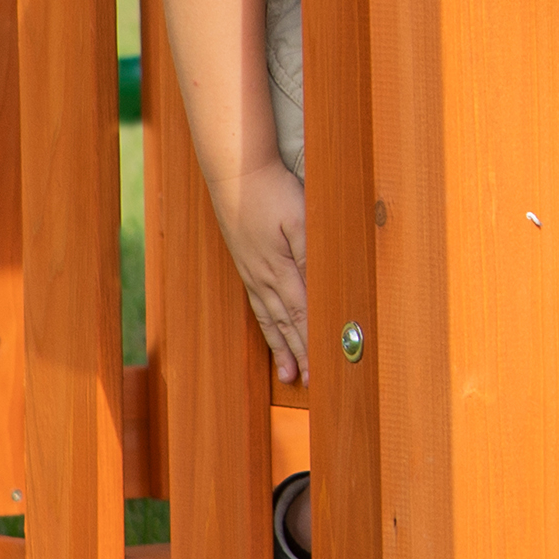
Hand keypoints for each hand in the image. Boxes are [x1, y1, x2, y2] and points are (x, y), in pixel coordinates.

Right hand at [211, 159, 309, 383]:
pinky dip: (266, 326)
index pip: (302, 316)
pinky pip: (258, 305)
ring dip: (281, 347)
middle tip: (310, 384)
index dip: (312, 345)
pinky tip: (270, 334)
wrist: (236, 175)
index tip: (322, 370)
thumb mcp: (300, 221)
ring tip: (289, 374)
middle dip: (300, 355)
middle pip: (286, 325)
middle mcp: (264, 278)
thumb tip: (322, 288)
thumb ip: (310, 256)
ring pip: (270, 319)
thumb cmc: (273, 193)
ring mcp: (253, 273)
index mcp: (281, 269)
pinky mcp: (247, 265)